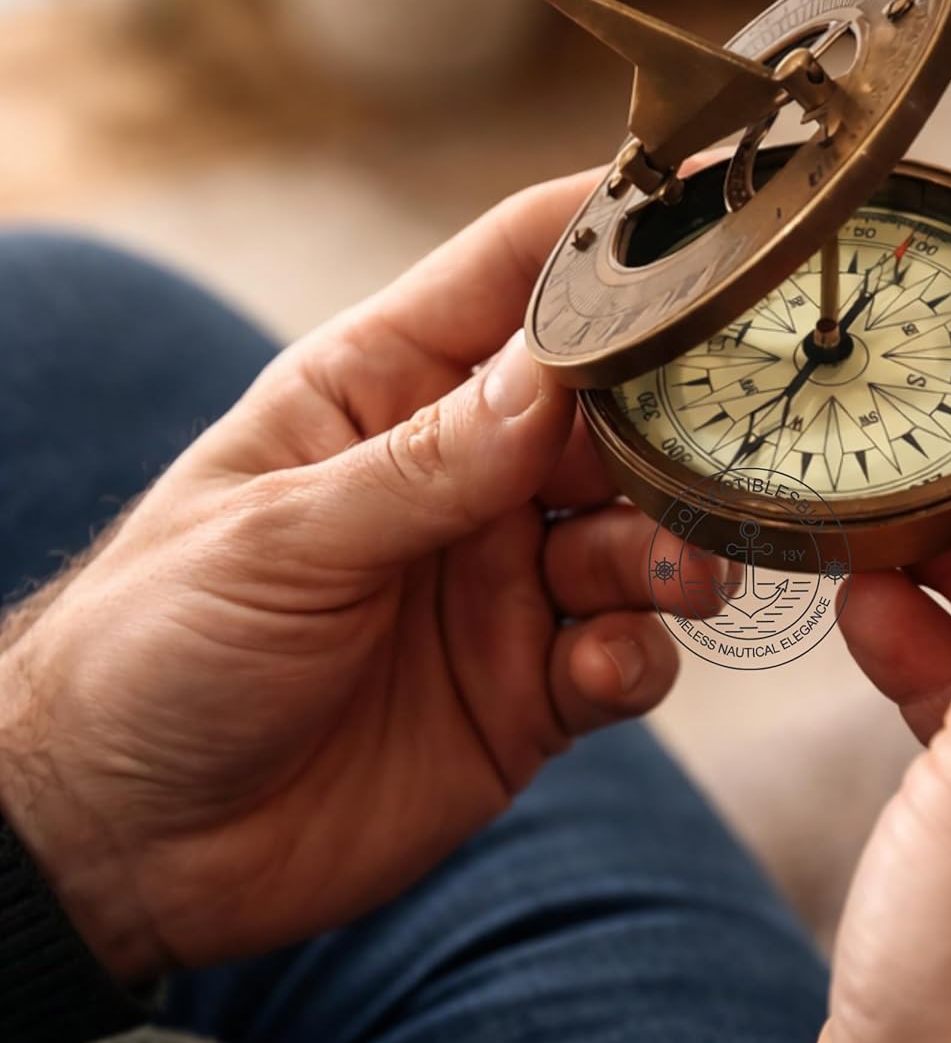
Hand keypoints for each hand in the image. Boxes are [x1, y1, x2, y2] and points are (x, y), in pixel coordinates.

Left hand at [0, 171, 694, 982]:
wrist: (127, 845)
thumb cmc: (154, 649)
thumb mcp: (278, 538)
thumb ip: (424, 465)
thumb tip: (555, 377)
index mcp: (386, 391)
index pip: (515, 274)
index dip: (612, 230)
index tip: (716, 197)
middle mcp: (464, 474)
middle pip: (612, 409)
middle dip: (677, 420)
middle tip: (731, 439)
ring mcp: (504, 581)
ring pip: (639, 533)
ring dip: (673, 547)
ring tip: (675, 574)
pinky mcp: (530, 687)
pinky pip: (625, 654)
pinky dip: (638, 656)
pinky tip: (602, 670)